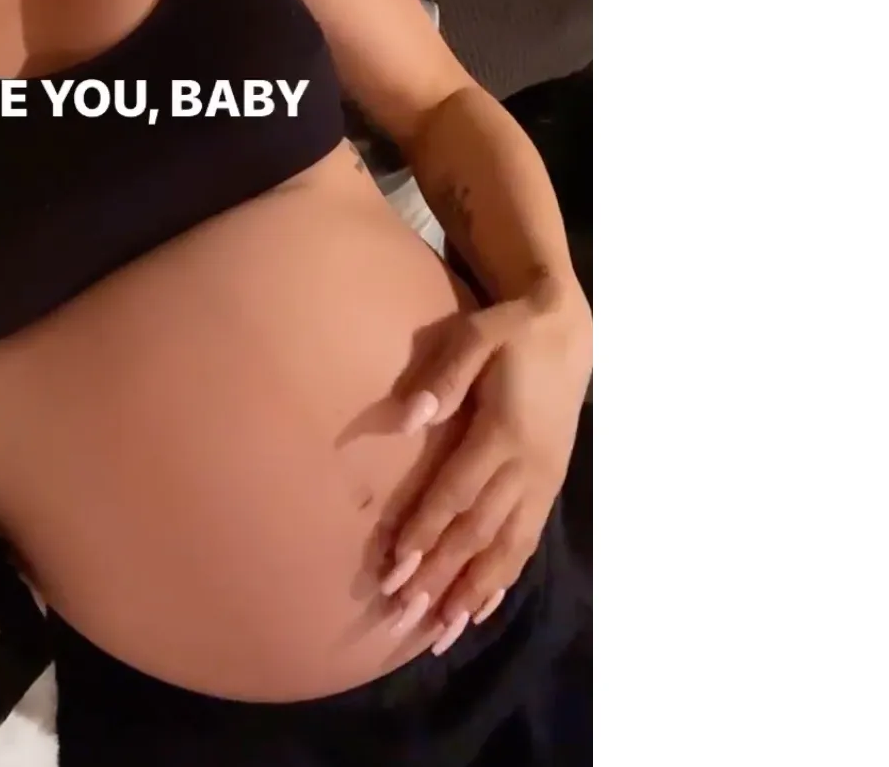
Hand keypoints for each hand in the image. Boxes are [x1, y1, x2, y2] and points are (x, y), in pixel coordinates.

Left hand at [378, 273, 590, 645]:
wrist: (566, 330)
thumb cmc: (509, 332)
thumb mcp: (476, 336)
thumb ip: (444, 376)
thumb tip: (407, 417)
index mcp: (503, 433)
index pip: (458, 493)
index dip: (426, 531)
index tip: (395, 567)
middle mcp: (527, 467)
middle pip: (479, 531)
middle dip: (441, 575)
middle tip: (404, 612)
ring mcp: (542, 482)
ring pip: (505, 548)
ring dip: (471, 591)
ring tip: (440, 630)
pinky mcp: (549, 486)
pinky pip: (526, 542)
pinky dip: (503, 579)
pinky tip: (480, 609)